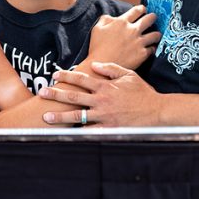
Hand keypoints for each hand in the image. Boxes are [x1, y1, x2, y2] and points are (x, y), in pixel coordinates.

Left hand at [39, 61, 161, 126]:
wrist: (156, 111)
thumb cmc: (142, 92)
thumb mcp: (128, 74)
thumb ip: (110, 68)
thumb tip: (94, 64)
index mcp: (105, 86)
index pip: (81, 78)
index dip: (66, 76)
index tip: (54, 74)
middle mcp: (102, 100)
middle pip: (74, 96)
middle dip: (56, 94)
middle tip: (42, 93)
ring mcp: (104, 116)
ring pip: (77, 116)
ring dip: (60, 116)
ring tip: (47, 117)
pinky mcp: (109, 128)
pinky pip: (90, 131)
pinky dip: (78, 132)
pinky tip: (67, 133)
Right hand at [87, 5, 160, 69]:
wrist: (102, 65)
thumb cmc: (98, 47)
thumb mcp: (97, 28)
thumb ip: (105, 19)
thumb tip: (112, 17)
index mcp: (122, 22)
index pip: (136, 10)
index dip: (142, 8)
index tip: (143, 9)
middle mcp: (133, 30)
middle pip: (149, 19)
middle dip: (153, 17)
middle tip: (153, 18)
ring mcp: (139, 42)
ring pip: (155, 34)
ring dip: (156, 33)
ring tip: (156, 34)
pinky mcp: (142, 54)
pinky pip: (152, 49)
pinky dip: (152, 47)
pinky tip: (151, 48)